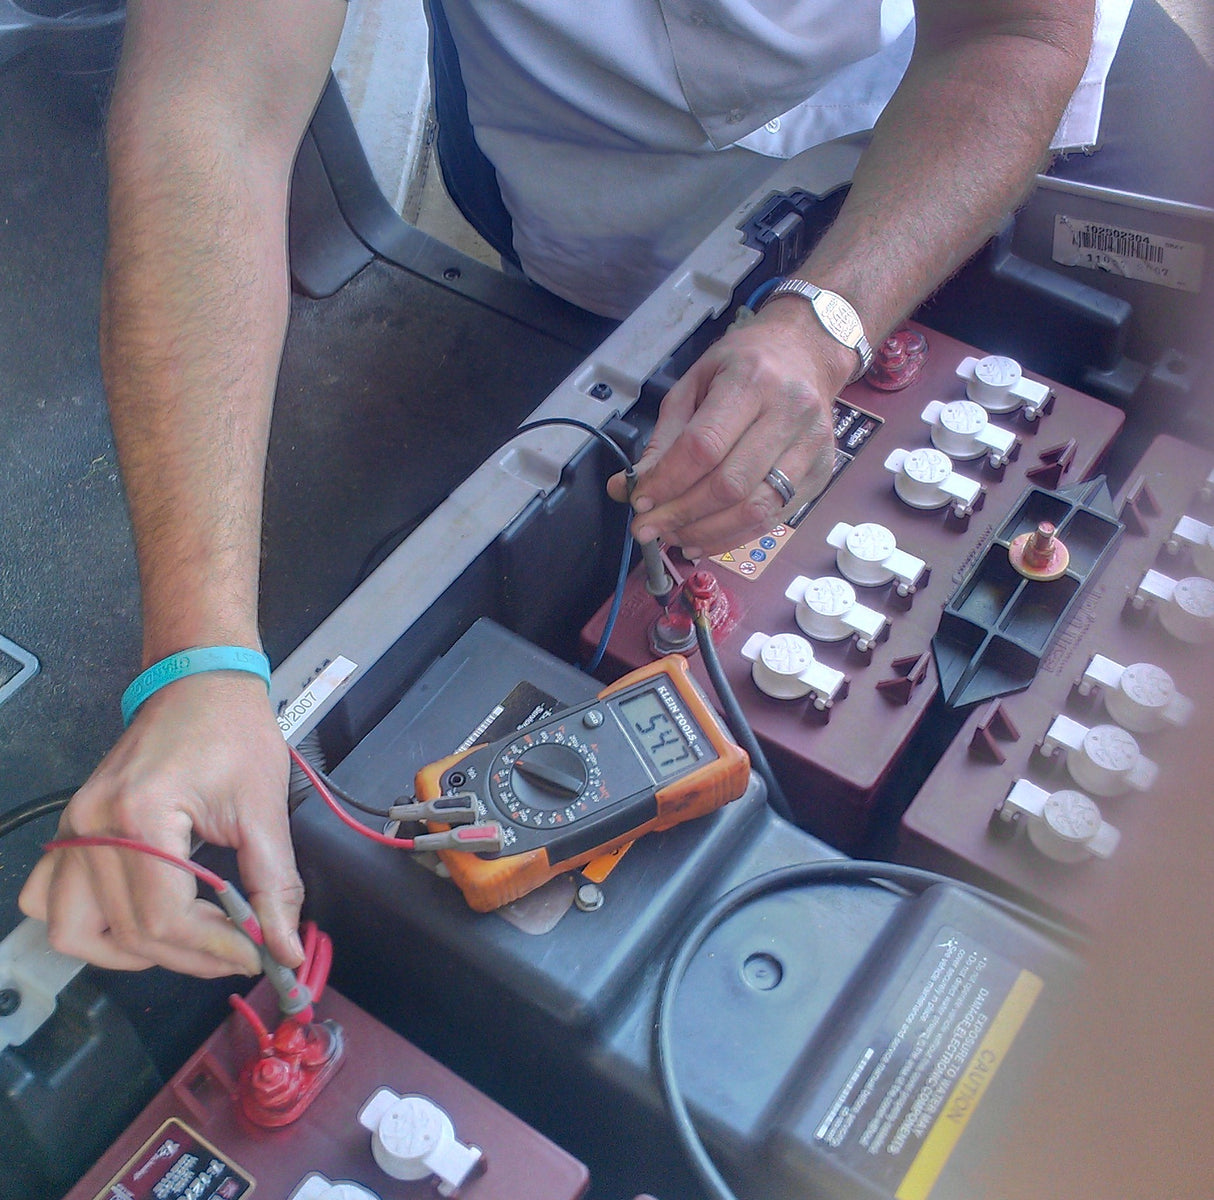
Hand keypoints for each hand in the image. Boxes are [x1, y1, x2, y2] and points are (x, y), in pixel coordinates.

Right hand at [19, 672, 301, 978]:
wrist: (201, 682)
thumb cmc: (235, 731)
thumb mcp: (265, 807)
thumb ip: (274, 884)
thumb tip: (287, 949)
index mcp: (141, 815)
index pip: (165, 917)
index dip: (215, 949)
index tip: (257, 955)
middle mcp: (93, 826)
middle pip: (127, 932)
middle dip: (191, 955)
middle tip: (239, 950)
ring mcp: (75, 827)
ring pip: (73, 929)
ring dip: (131, 952)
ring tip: (189, 940)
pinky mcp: (73, 828)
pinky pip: (49, 897)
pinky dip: (88, 924)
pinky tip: (137, 918)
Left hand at [608, 297, 850, 555]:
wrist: (806, 354)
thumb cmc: (744, 365)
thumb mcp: (694, 384)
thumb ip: (664, 438)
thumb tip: (630, 487)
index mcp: (752, 381)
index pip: (704, 446)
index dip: (667, 481)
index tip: (639, 501)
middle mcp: (790, 413)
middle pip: (730, 484)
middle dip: (681, 514)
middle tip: (647, 528)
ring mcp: (812, 447)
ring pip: (755, 509)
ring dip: (705, 532)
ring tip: (672, 537)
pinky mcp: (822, 474)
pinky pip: (772, 519)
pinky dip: (731, 537)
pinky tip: (702, 539)